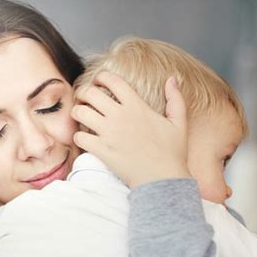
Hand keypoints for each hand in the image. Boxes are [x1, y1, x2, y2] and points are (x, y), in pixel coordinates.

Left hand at [71, 71, 190, 187]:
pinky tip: (84, 138)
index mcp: (137, 106)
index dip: (101, 76)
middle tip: (83, 97)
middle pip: (90, 93)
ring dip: (77, 111)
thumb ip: (175, 98)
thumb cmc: (172, 152)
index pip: (112, 80)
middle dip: (83, 92)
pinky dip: (78, 136)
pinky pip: (79, 137)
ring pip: (80, 112)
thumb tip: (172, 79)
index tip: (99, 81)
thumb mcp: (179, 122)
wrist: (163, 180)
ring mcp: (109, 134)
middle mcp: (120, 116)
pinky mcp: (102, 151)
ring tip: (81, 115)